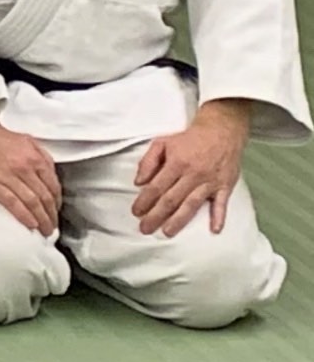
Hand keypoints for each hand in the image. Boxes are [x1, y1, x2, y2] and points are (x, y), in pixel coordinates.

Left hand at [132, 99, 250, 235]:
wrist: (222, 129)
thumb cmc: (189, 138)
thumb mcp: (162, 142)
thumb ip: (148, 162)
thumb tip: (138, 182)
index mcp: (176, 163)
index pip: (156, 186)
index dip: (145, 201)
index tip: (136, 212)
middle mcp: (193, 174)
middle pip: (171, 199)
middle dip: (156, 215)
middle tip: (145, 228)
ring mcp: (210, 181)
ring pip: (192, 204)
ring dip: (179, 220)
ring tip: (167, 232)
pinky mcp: (225, 185)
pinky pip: (222, 203)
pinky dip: (219, 217)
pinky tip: (214, 230)